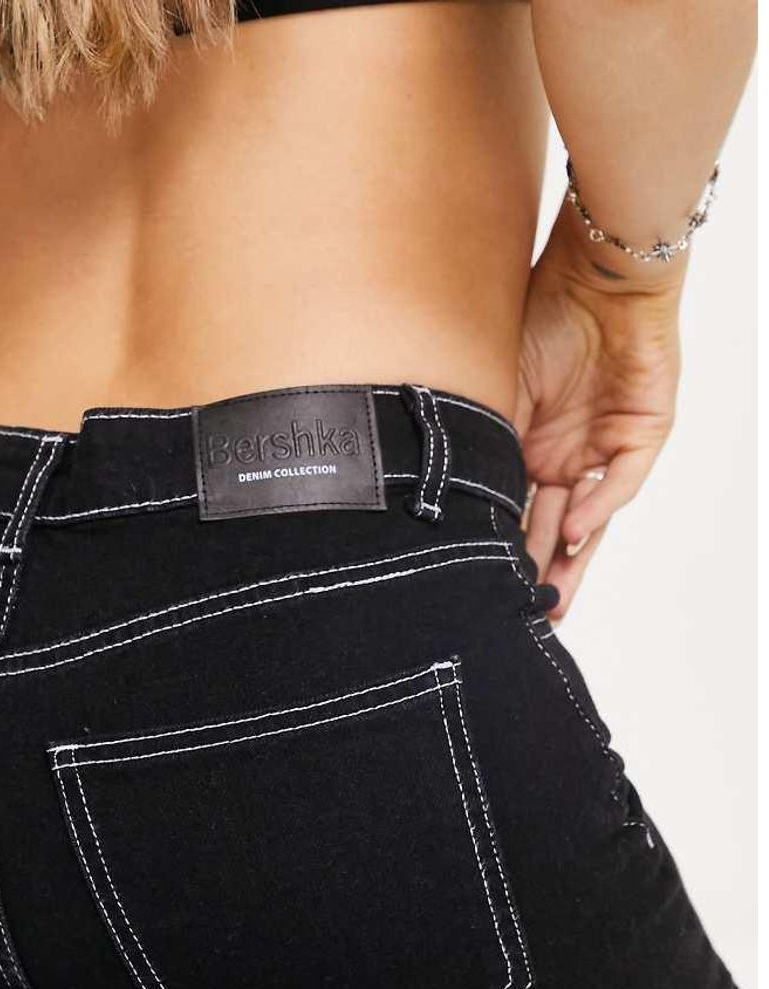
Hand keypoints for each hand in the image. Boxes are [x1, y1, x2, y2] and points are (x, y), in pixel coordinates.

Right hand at [515, 203, 682, 616]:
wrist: (597, 270)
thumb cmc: (540, 314)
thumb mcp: (495, 390)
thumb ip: (485, 445)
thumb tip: (451, 497)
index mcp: (527, 449)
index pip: (514, 512)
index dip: (501, 547)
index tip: (480, 585)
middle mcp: (565, 457)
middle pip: (552, 527)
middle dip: (537, 570)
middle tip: (522, 613)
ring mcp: (603, 449)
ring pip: (589, 518)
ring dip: (573, 559)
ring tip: (553, 599)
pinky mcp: (641, 434)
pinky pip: (619, 480)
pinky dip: (597, 505)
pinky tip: (575, 531)